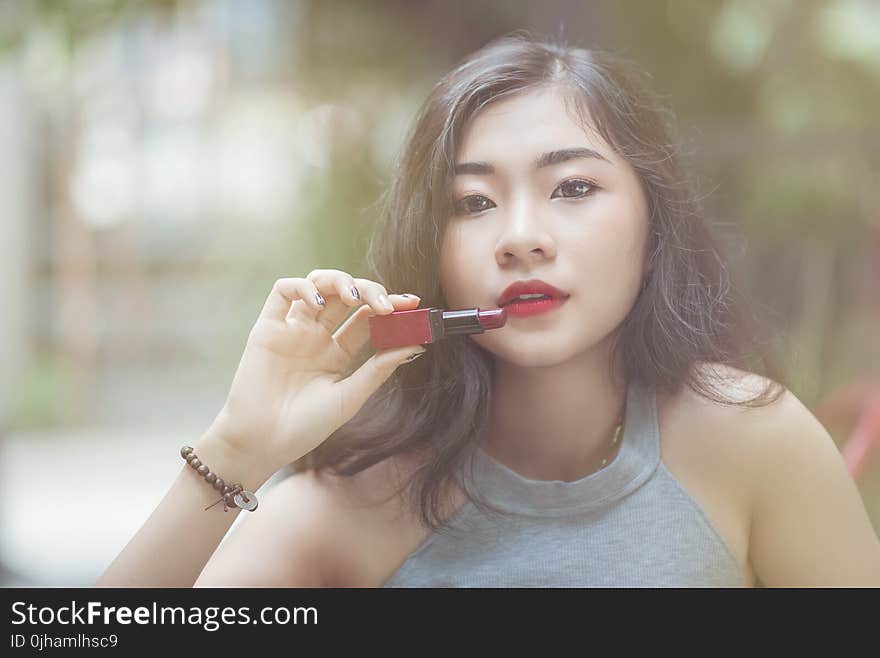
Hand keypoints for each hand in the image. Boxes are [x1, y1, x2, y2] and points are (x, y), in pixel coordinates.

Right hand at [205, 269, 425, 475]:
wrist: (263, 443)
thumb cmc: (305, 427)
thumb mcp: (350, 398)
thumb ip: (378, 370)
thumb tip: (416, 345)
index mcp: (337, 353)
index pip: (367, 318)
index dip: (389, 307)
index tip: (412, 304)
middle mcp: (316, 337)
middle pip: (347, 297)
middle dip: (370, 291)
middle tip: (387, 304)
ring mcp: (292, 330)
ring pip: (318, 285)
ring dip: (340, 281)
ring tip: (355, 297)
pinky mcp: (267, 328)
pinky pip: (283, 291)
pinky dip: (303, 287)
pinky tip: (320, 303)